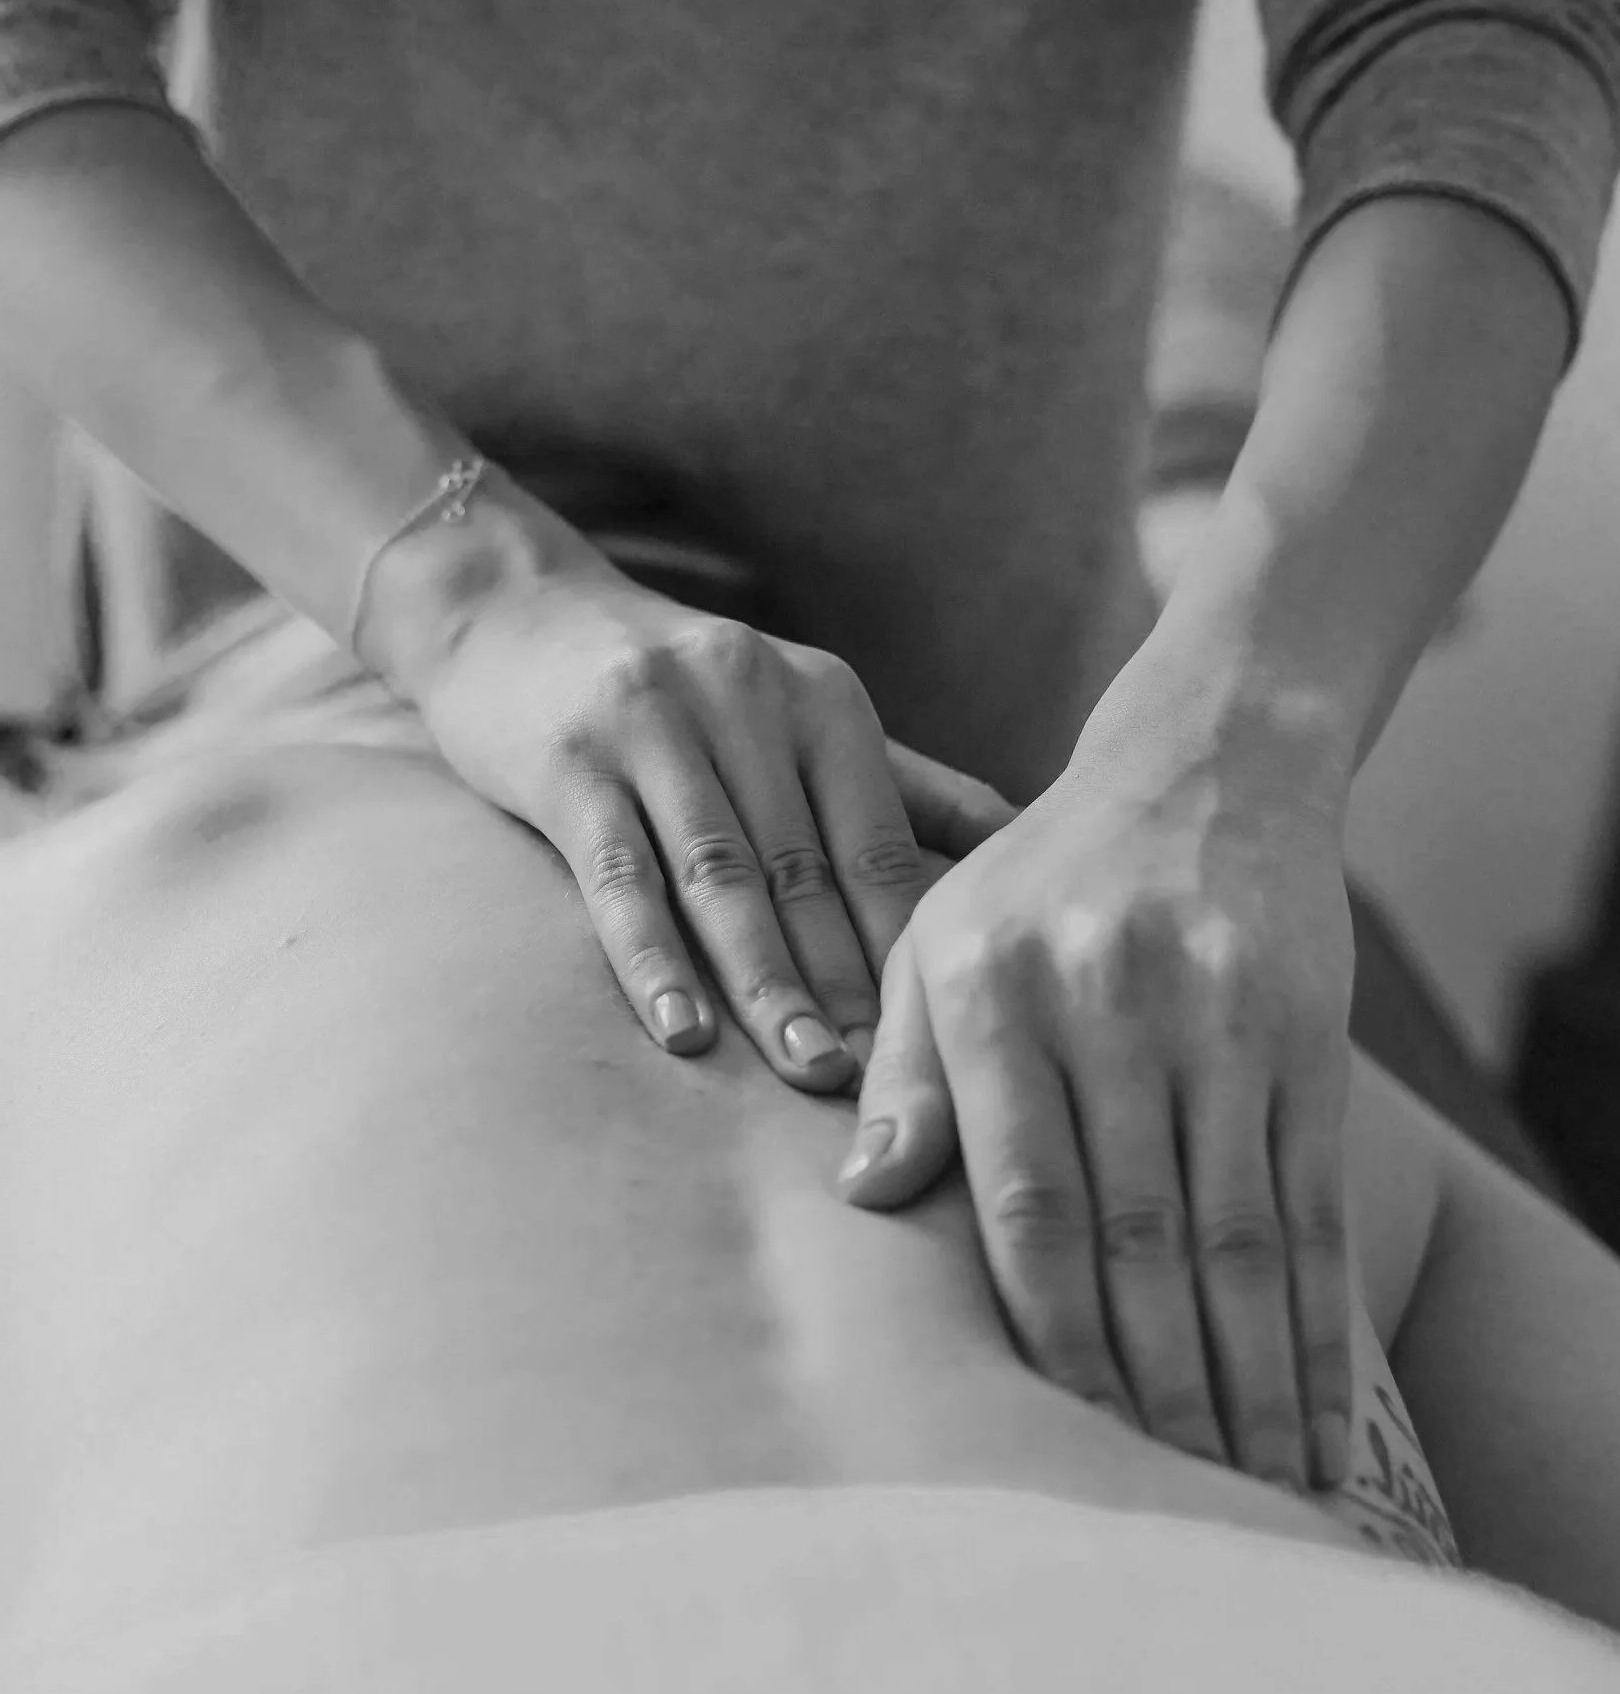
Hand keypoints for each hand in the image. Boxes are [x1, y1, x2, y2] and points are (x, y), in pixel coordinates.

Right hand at [415, 560, 1011, 1089]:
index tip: (942, 1046)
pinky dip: (652, 958)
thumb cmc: (678, 687)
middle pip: (808, 870)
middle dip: (850, 984)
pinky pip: (619, 874)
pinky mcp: (569, 759)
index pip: (880, 845)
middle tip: (888, 1085)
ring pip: (724, 877)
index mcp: (822, 699)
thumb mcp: (799, 710)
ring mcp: (654, 724)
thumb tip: (1031, 849)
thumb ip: (906, 787)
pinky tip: (682, 1031)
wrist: (513, 608)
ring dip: (767, 983)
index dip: (910, 950)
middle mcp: (747, 699)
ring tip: (806, 1070)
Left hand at [839, 691, 1355, 1491]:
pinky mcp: (1307, 1039)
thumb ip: (904, 1070)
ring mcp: (1222, 1023)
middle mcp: (1112, 1006)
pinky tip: (1323, 1417)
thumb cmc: (1041, 877)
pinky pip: (1314, 1209)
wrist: (1209, 765)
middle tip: (1161, 1508)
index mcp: (997, 992)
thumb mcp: (938, 938)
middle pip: (1137, 1238)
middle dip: (1154, 1389)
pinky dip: (1320, 1326)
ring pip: (1237, 1241)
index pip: (1024, 1200)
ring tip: (1251, 1495)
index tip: (1060, 1443)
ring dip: (1248, 1384)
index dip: (1048, 1335)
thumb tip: (861, 1197)